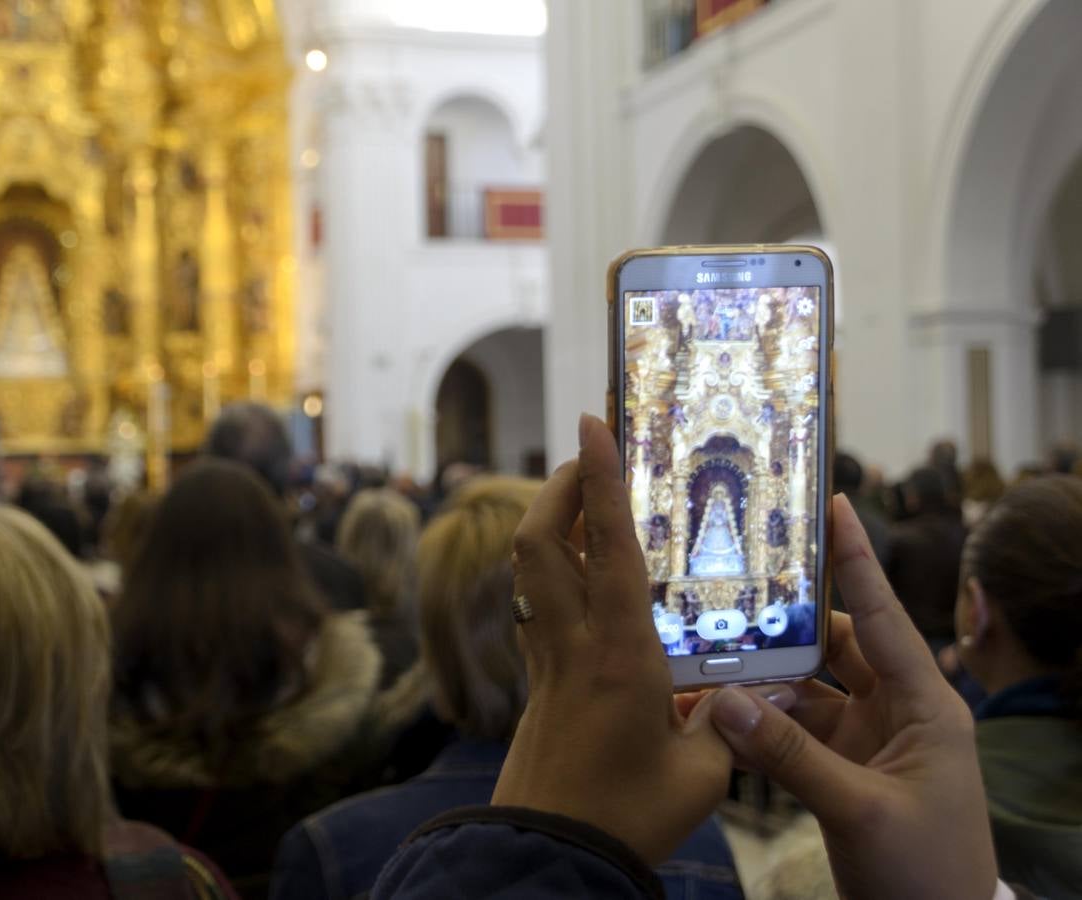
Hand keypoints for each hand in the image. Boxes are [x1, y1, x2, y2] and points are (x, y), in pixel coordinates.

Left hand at [491, 414, 731, 863]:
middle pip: (540, 540)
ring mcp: (546, 661)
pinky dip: (555, 570)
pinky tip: (585, 576)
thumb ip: (731, 722)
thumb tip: (754, 691)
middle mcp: (572, 644)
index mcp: (618, 654)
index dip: (602, 478)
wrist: (549, 854)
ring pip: (531, 569)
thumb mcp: (703, 775)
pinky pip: (538, 604)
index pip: (607, 546)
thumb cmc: (626, 817)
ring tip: (589, 499)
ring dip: (552, 521)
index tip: (596, 422)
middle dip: (560, 486)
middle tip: (592, 454)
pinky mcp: (538, 682)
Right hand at [707, 495, 996, 899]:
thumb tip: (722, 700)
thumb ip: (788, 755)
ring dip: (761, 679)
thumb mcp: (859, 811)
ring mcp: (868, 740)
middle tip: (734, 583)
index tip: (835, 503)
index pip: (886, 617)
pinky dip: (757, 723)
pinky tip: (715, 713)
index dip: (858, 560)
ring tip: (708, 652)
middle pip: (835, 645)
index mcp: (926, 707)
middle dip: (784, 622)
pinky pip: (793, 730)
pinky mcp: (843, 769)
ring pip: (806, 688)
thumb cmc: (924, 872)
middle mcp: (898, 711)